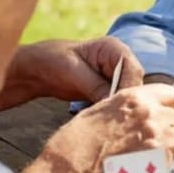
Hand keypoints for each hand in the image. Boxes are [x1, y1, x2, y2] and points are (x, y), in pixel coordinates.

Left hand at [0, 37, 142, 109]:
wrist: (39, 69)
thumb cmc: (53, 61)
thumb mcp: (74, 73)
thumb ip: (96, 87)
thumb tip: (113, 104)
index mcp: (114, 49)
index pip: (132, 70)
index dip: (129, 88)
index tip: (118, 106)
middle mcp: (120, 62)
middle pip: (134, 85)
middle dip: (125, 101)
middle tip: (116, 120)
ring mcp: (116, 77)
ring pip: (127, 96)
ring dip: (119, 109)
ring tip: (109, 123)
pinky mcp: (110, 91)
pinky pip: (117, 103)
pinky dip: (111, 112)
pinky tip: (104, 122)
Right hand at [20, 83, 173, 172]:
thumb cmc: (76, 144)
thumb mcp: (100, 111)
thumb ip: (127, 107)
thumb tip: (141, 109)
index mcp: (134, 98)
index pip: (170, 93)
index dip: (164, 106)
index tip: (156, 116)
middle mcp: (149, 114)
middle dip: (166, 128)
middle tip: (147, 141)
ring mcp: (157, 138)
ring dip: (166, 147)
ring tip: (144, 157)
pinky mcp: (160, 162)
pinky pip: (172, 160)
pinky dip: (162, 165)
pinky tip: (143, 169)